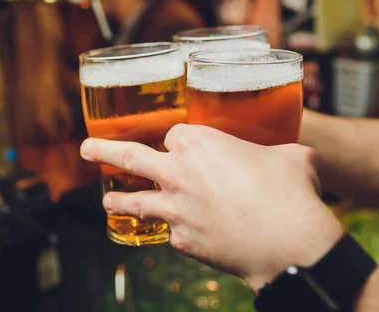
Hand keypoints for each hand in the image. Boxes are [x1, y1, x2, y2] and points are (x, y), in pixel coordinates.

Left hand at [80, 124, 343, 290]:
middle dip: (103, 151)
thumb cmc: (291, 193)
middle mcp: (177, 172)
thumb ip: (277, 150)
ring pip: (135, 200)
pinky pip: (169, 232)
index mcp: (199, 143)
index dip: (181, 139)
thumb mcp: (291, 156)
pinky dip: (169, 230)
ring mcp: (174, 209)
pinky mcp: (181, 240)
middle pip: (130, 157)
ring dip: (118, 199)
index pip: (175, 134)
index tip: (183, 144)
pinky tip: (171, 232)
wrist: (289, 244)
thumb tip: (293, 156)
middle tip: (86, 148)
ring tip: (107, 200)